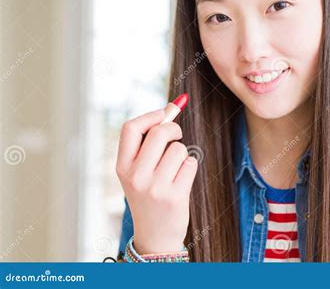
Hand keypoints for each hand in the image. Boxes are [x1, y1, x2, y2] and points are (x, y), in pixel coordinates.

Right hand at [116, 109, 197, 253]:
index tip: (164, 113)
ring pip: (179, 148)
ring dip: (182, 153)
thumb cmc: (149, 197)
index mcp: (122, 167)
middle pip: (159, 132)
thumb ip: (148, 143)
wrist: (154, 237)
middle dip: (174, 129)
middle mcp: (136, 176)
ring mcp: (155, 187)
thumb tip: (170, 108)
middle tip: (177, 135)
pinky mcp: (175, 196)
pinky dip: (190, 166)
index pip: (131, 128)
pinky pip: (190, 163)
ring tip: (175, 168)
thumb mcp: (138, 172)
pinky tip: (182, 179)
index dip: (150, 115)